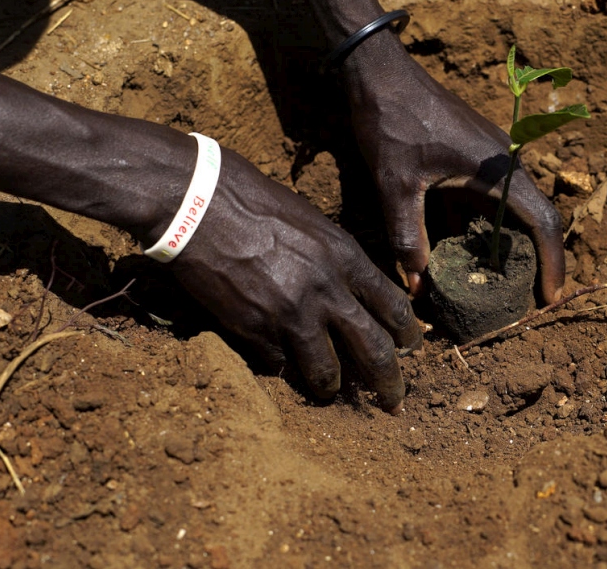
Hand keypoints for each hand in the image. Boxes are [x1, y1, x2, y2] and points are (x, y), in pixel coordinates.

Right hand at [170, 149, 422, 411]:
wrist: (196, 204)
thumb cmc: (252, 201)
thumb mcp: (312, 222)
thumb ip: (337, 260)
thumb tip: (353, 291)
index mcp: (346, 257)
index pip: (395, 308)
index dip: (407, 335)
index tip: (410, 349)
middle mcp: (327, 291)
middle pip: (375, 352)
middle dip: (389, 385)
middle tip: (394, 403)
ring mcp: (291, 315)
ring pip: (327, 373)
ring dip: (331, 387)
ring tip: (329, 391)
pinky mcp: (254, 331)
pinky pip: (279, 365)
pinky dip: (282, 367)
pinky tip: (279, 363)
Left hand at [341, 36, 565, 303]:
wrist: (381, 73)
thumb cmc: (392, 124)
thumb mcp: (396, 186)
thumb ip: (407, 237)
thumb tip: (416, 286)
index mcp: (498, 169)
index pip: (543, 222)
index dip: (553, 263)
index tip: (549, 298)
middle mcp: (506, 162)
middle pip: (535, 218)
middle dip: (536, 260)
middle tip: (526, 300)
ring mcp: (493, 156)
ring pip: (514, 208)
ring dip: (510, 244)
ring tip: (498, 283)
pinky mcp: (476, 154)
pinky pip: (493, 196)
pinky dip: (486, 225)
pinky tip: (466, 249)